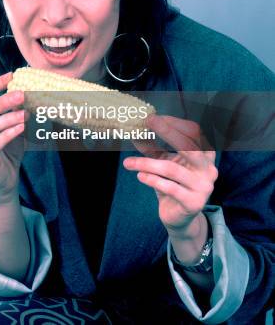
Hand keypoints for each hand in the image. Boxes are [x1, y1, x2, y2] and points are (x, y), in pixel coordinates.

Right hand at [0, 72, 29, 204]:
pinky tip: (21, 129)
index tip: (12, 76)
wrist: (5, 178)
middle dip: (3, 100)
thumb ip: (19, 108)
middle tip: (23, 94)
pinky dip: (8, 135)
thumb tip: (33, 89)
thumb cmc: (9, 147)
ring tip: (25, 115)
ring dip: (6, 119)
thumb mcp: (16, 124)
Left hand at [123, 115, 217, 235]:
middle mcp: (208, 169)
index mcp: (205, 155)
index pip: (194, 132)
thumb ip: (152, 148)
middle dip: (168, 132)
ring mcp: (203, 187)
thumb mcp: (163, 162)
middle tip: (147, 122)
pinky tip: (139, 176)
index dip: (175, 123)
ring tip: (128, 163)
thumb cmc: (172, 184)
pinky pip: (169, 187)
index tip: (153, 118)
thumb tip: (135, 131)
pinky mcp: (193, 203)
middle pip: (189, 146)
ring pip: (172, 169)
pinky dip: (151, 179)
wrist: (178, 218)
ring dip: (147, 163)